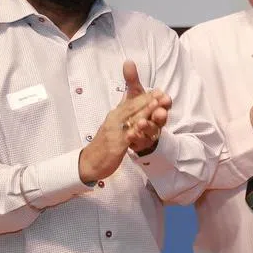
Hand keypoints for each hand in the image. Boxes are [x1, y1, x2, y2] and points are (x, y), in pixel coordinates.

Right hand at [78, 61, 168, 181]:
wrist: (90, 162)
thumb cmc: (105, 143)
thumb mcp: (115, 125)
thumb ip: (125, 113)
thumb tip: (131, 100)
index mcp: (117, 114)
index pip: (132, 102)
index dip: (146, 96)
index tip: (160, 90)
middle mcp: (115, 120)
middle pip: (133, 107)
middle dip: (148, 99)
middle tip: (162, 92)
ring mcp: (115, 132)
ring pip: (132, 119)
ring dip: (145, 110)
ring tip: (156, 103)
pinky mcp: (116, 145)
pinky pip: (128, 136)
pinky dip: (136, 130)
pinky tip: (144, 125)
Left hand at [120, 60, 170, 153]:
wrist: (131, 131)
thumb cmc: (137, 111)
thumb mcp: (134, 95)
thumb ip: (132, 80)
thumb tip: (127, 61)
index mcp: (157, 107)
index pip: (164, 103)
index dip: (165, 101)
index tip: (164, 98)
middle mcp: (156, 120)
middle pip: (161, 118)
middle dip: (160, 114)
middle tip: (160, 112)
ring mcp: (150, 133)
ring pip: (152, 130)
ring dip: (148, 126)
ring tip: (141, 123)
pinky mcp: (142, 143)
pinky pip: (140, 141)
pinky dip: (136, 138)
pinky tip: (130, 134)